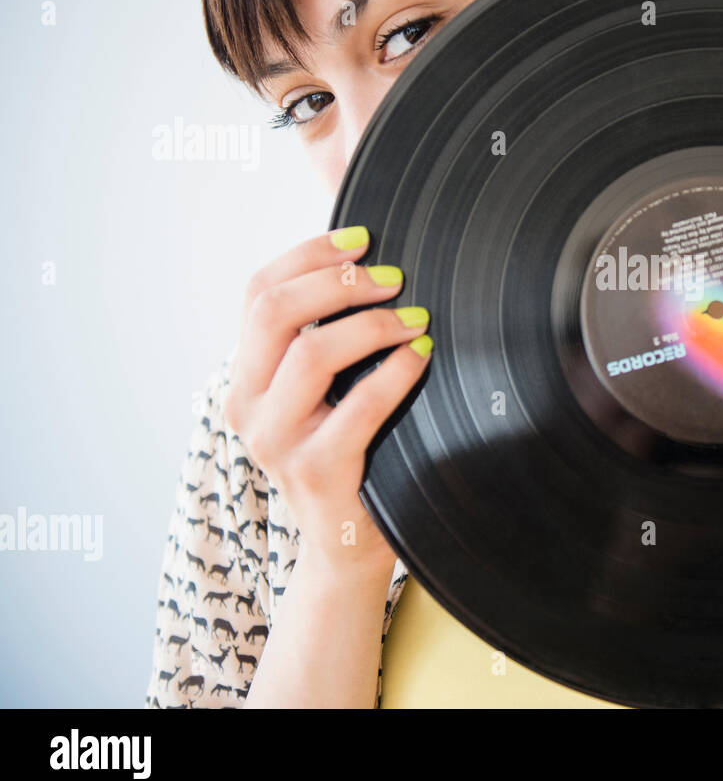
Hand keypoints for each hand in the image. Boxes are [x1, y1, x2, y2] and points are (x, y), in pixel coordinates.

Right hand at [224, 225, 431, 573]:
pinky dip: (397, 371)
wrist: (344, 541)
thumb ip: (325, 328)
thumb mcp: (321, 388)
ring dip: (372, 324)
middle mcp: (246, 404)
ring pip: (313, 352)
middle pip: (275, 311)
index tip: (362, 240)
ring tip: (414, 319)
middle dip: (339, 282)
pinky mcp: (317, 470)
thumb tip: (361, 253)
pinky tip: (421, 356)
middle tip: (394, 279)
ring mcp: (276, 441)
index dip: (308, 255)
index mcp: (244, 374)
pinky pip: (360, 404)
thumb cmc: (346, 447)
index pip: (257, 292)